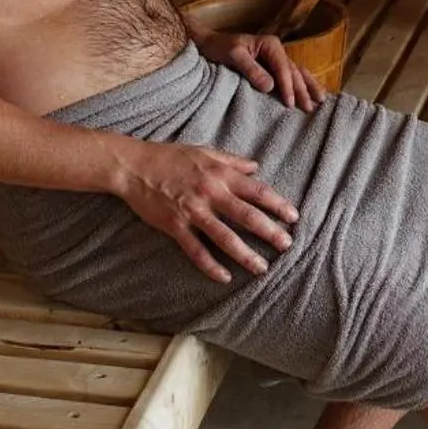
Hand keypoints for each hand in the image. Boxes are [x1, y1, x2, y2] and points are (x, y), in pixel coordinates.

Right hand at [114, 138, 298, 282]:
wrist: (134, 166)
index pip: (257, 191)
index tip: (293, 217)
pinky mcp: (175, 226)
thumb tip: (256, 166)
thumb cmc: (169, 156)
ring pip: (225, 237)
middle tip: (287, 246)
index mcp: (220, 174)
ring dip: (245, 254)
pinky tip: (224, 277)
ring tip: (261, 268)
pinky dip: (210, 265)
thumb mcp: (204, 151)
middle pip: (247, 216)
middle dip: (269, 232)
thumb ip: (232, 160)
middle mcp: (211, 193)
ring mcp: (193, 211)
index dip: (277, 205)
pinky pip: (196, 250)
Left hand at [198, 29, 324, 111]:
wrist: (209, 44)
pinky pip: (291, 75)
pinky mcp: (272, 67)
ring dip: (308, 86)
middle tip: (310, 108)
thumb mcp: (233, 56)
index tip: (289, 103)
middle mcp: (276, 50)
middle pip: (294, 72)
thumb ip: (251, 69)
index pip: (283, 68)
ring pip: (297, 73)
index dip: (288, 86)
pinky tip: (310, 92)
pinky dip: (302, 84)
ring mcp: (276, 59)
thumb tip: (270, 86)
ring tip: (321, 100)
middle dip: (303, 90)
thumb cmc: (219, 48)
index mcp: (270, 45)